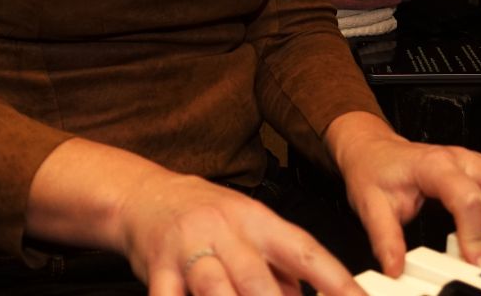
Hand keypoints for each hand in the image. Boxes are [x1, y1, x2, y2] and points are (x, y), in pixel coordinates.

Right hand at [113, 169, 365, 295]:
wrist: (145, 195)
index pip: (304, 250)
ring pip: (215, 286)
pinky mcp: (158, 267)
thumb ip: (280, 266)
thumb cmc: (205, 214)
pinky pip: (169, 295)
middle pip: (257, 276)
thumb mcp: (250, 228)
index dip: (335, 279)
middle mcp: (226, 231)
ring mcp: (190, 248)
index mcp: (257, 221)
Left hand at [325, 112, 480, 276]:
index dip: (475, 231)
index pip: (466, 195)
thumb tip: (396, 267)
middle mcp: (464, 159)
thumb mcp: (369, 204)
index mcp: (436, 166)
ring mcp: (479, 162)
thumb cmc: (376, 172)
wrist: (373, 148)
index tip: (480, 263)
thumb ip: (384, 236)